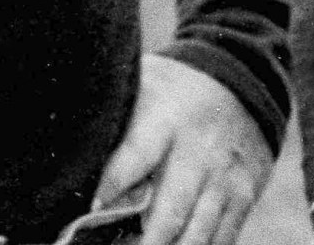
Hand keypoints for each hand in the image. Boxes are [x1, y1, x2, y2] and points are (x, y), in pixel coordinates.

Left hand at [93, 55, 273, 244]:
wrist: (242, 84)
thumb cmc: (172, 93)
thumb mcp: (142, 88)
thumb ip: (113, 121)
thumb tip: (69, 148)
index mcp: (166, 120)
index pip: (138, 153)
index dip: (116, 181)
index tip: (95, 205)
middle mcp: (198, 152)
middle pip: (171, 210)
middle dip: (147, 243)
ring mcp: (224, 178)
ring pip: (197, 234)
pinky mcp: (243, 196)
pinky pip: (222, 238)